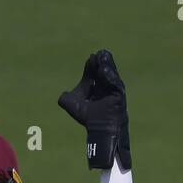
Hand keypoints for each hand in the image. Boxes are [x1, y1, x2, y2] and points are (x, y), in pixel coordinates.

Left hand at [58, 49, 130, 170]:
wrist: (99, 130)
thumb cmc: (88, 118)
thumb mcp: (73, 106)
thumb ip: (65, 99)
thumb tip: (63, 95)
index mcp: (97, 87)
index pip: (94, 73)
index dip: (91, 66)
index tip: (90, 57)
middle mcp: (106, 87)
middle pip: (103, 71)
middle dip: (101, 62)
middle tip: (100, 53)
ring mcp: (114, 91)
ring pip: (110, 75)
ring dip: (107, 65)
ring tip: (104, 56)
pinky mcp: (119, 95)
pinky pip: (115, 84)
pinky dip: (110, 77)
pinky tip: (105, 70)